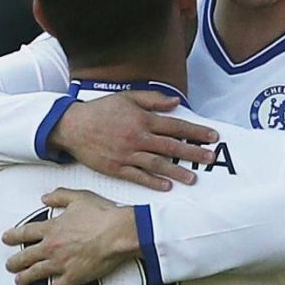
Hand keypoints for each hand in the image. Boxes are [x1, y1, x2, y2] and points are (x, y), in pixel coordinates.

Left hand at [2, 188, 139, 284]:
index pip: (26, 232)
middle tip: (9, 265)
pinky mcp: (73, 277)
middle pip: (26, 256)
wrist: (118, 233)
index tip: (6, 239)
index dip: (14, 236)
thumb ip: (59, 196)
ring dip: (25, 278)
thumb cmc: (102, 214)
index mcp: (52, 228)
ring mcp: (61, 263)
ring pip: (37, 273)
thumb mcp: (79, 198)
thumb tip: (45, 197)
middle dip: (15, 262)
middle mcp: (52, 247)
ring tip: (19, 281)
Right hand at [49, 91, 218, 190]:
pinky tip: (167, 186)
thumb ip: (153, 99)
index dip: (196, 131)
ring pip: (157, 164)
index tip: (212, 136)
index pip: (175, 126)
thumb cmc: (101, 110)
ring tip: (193, 178)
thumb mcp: (127, 97)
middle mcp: (137, 137)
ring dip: (177, 172)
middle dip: (193, 152)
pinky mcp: (116, 167)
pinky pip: (138, 176)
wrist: (72, 126)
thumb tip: (176, 102)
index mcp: (142, 119)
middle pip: (171, 146)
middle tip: (210, 158)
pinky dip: (153, 182)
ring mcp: (127, 154)